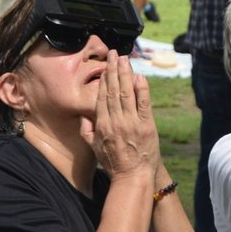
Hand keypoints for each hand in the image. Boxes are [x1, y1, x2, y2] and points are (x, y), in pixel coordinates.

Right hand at [82, 51, 158, 179]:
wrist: (132, 177)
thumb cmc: (113, 163)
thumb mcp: (94, 148)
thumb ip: (87, 131)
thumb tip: (84, 116)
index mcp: (102, 125)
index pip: (102, 97)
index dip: (104, 79)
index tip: (106, 65)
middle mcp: (116, 121)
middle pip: (113, 91)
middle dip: (114, 70)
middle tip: (115, 54)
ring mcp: (132, 123)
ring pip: (126, 93)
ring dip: (126, 74)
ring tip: (125, 59)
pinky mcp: (146, 126)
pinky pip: (144, 104)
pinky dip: (142, 89)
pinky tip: (140, 77)